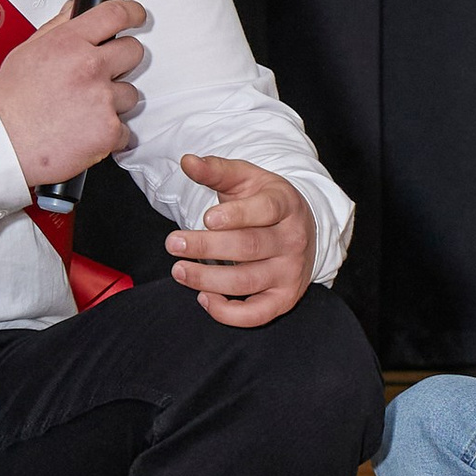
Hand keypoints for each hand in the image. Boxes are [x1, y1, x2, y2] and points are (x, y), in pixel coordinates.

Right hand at [0, 0, 146, 189]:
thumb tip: (74, 11)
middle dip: (122, 62)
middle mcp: (89, 66)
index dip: (132, 13)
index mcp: (69, 43)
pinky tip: (85, 133)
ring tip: (83, 112)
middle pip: (133, 51)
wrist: (3, 144)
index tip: (137, 16)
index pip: (114, 14)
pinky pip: (125, 130)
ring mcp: (102, 99)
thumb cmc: (10, 103)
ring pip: (130, 93)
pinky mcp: (109, 130)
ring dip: (114, 102)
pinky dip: (110, 135)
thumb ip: (56, 28)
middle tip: (102, 76)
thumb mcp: (25, 52)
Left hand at [168, 154, 314, 325]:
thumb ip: (216, 170)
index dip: (236, 215)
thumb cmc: (266, 202)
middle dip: (207, 246)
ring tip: (179, 270)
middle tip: (173, 243)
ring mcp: (291, 272)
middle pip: (249, 246)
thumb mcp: (246, 179)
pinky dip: (228, 313)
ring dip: (208, 279)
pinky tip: (204, 297)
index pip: (265, 209)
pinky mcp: (284, 299)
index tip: (206, 219)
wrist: (302, 231)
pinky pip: (256, 315)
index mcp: (285, 204)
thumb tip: (187, 161)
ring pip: (247, 281)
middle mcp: (293, 240)